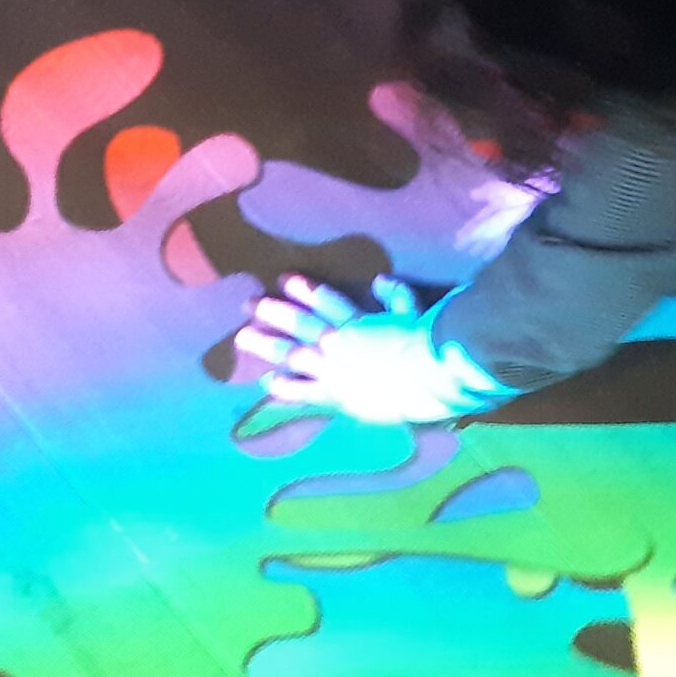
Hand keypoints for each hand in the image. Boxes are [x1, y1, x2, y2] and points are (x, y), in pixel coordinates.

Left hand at [235, 275, 516, 424]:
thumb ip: (397, 296)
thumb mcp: (417, 314)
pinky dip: (286, 387)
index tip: (283, 279)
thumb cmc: (431, 346)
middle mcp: (341, 344)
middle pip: (300, 324)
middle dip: (273, 312)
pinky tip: (266, 381)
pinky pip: (306, 392)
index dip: (305, 290)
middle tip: (248, 303)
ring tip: (242, 336)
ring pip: (293, 355)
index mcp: (359, 322)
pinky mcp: (339, 397)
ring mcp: (335, 371)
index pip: (326, 301)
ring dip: (266, 344)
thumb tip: (380, 280)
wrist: (433, 379)